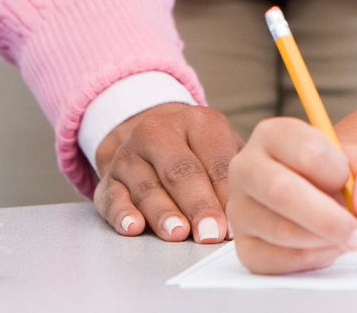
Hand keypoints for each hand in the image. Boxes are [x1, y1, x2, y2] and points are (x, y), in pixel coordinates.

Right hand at [92, 103, 242, 242]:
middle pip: (180, 171)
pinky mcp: (109, 179)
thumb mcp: (220, 146)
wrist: (148, 133)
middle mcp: (158, 133)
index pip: (215, 159)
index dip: (226, 193)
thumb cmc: (196, 149)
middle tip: (210, 232)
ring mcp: (130, 155)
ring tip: (178, 233)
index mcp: (197, 122)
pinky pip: (113, 197)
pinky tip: (134, 227)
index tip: (236, 223)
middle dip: (197, 205)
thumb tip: (248, 210)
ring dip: (163, 213)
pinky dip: (122, 214)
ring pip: (147, 186)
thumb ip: (233, 173)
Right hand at [227, 117, 356, 274]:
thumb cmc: (344, 177)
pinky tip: (327, 248)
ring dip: (323, 240)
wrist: (331, 202)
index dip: (336, 172)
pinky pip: (275, 260)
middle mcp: (247, 168)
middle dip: (327, 218)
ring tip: (347, 237)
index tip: (351, 183)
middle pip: (280, 190)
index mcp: (275, 135)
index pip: (305, 150)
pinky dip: (310, 259)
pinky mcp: (245, 246)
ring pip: (279, 229)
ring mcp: (240, 209)